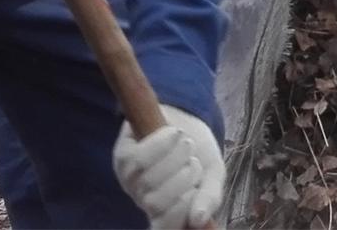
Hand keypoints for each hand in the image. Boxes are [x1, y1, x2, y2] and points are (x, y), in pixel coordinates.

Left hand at [111, 105, 222, 228]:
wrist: (186, 116)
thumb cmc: (198, 152)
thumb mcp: (212, 174)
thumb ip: (210, 197)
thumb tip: (200, 221)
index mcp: (167, 212)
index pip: (164, 227)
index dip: (180, 213)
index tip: (196, 192)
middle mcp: (145, 200)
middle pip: (156, 204)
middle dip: (183, 180)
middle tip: (194, 162)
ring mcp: (131, 180)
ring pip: (148, 180)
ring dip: (175, 158)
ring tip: (186, 144)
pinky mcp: (123, 156)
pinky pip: (139, 157)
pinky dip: (161, 143)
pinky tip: (173, 133)